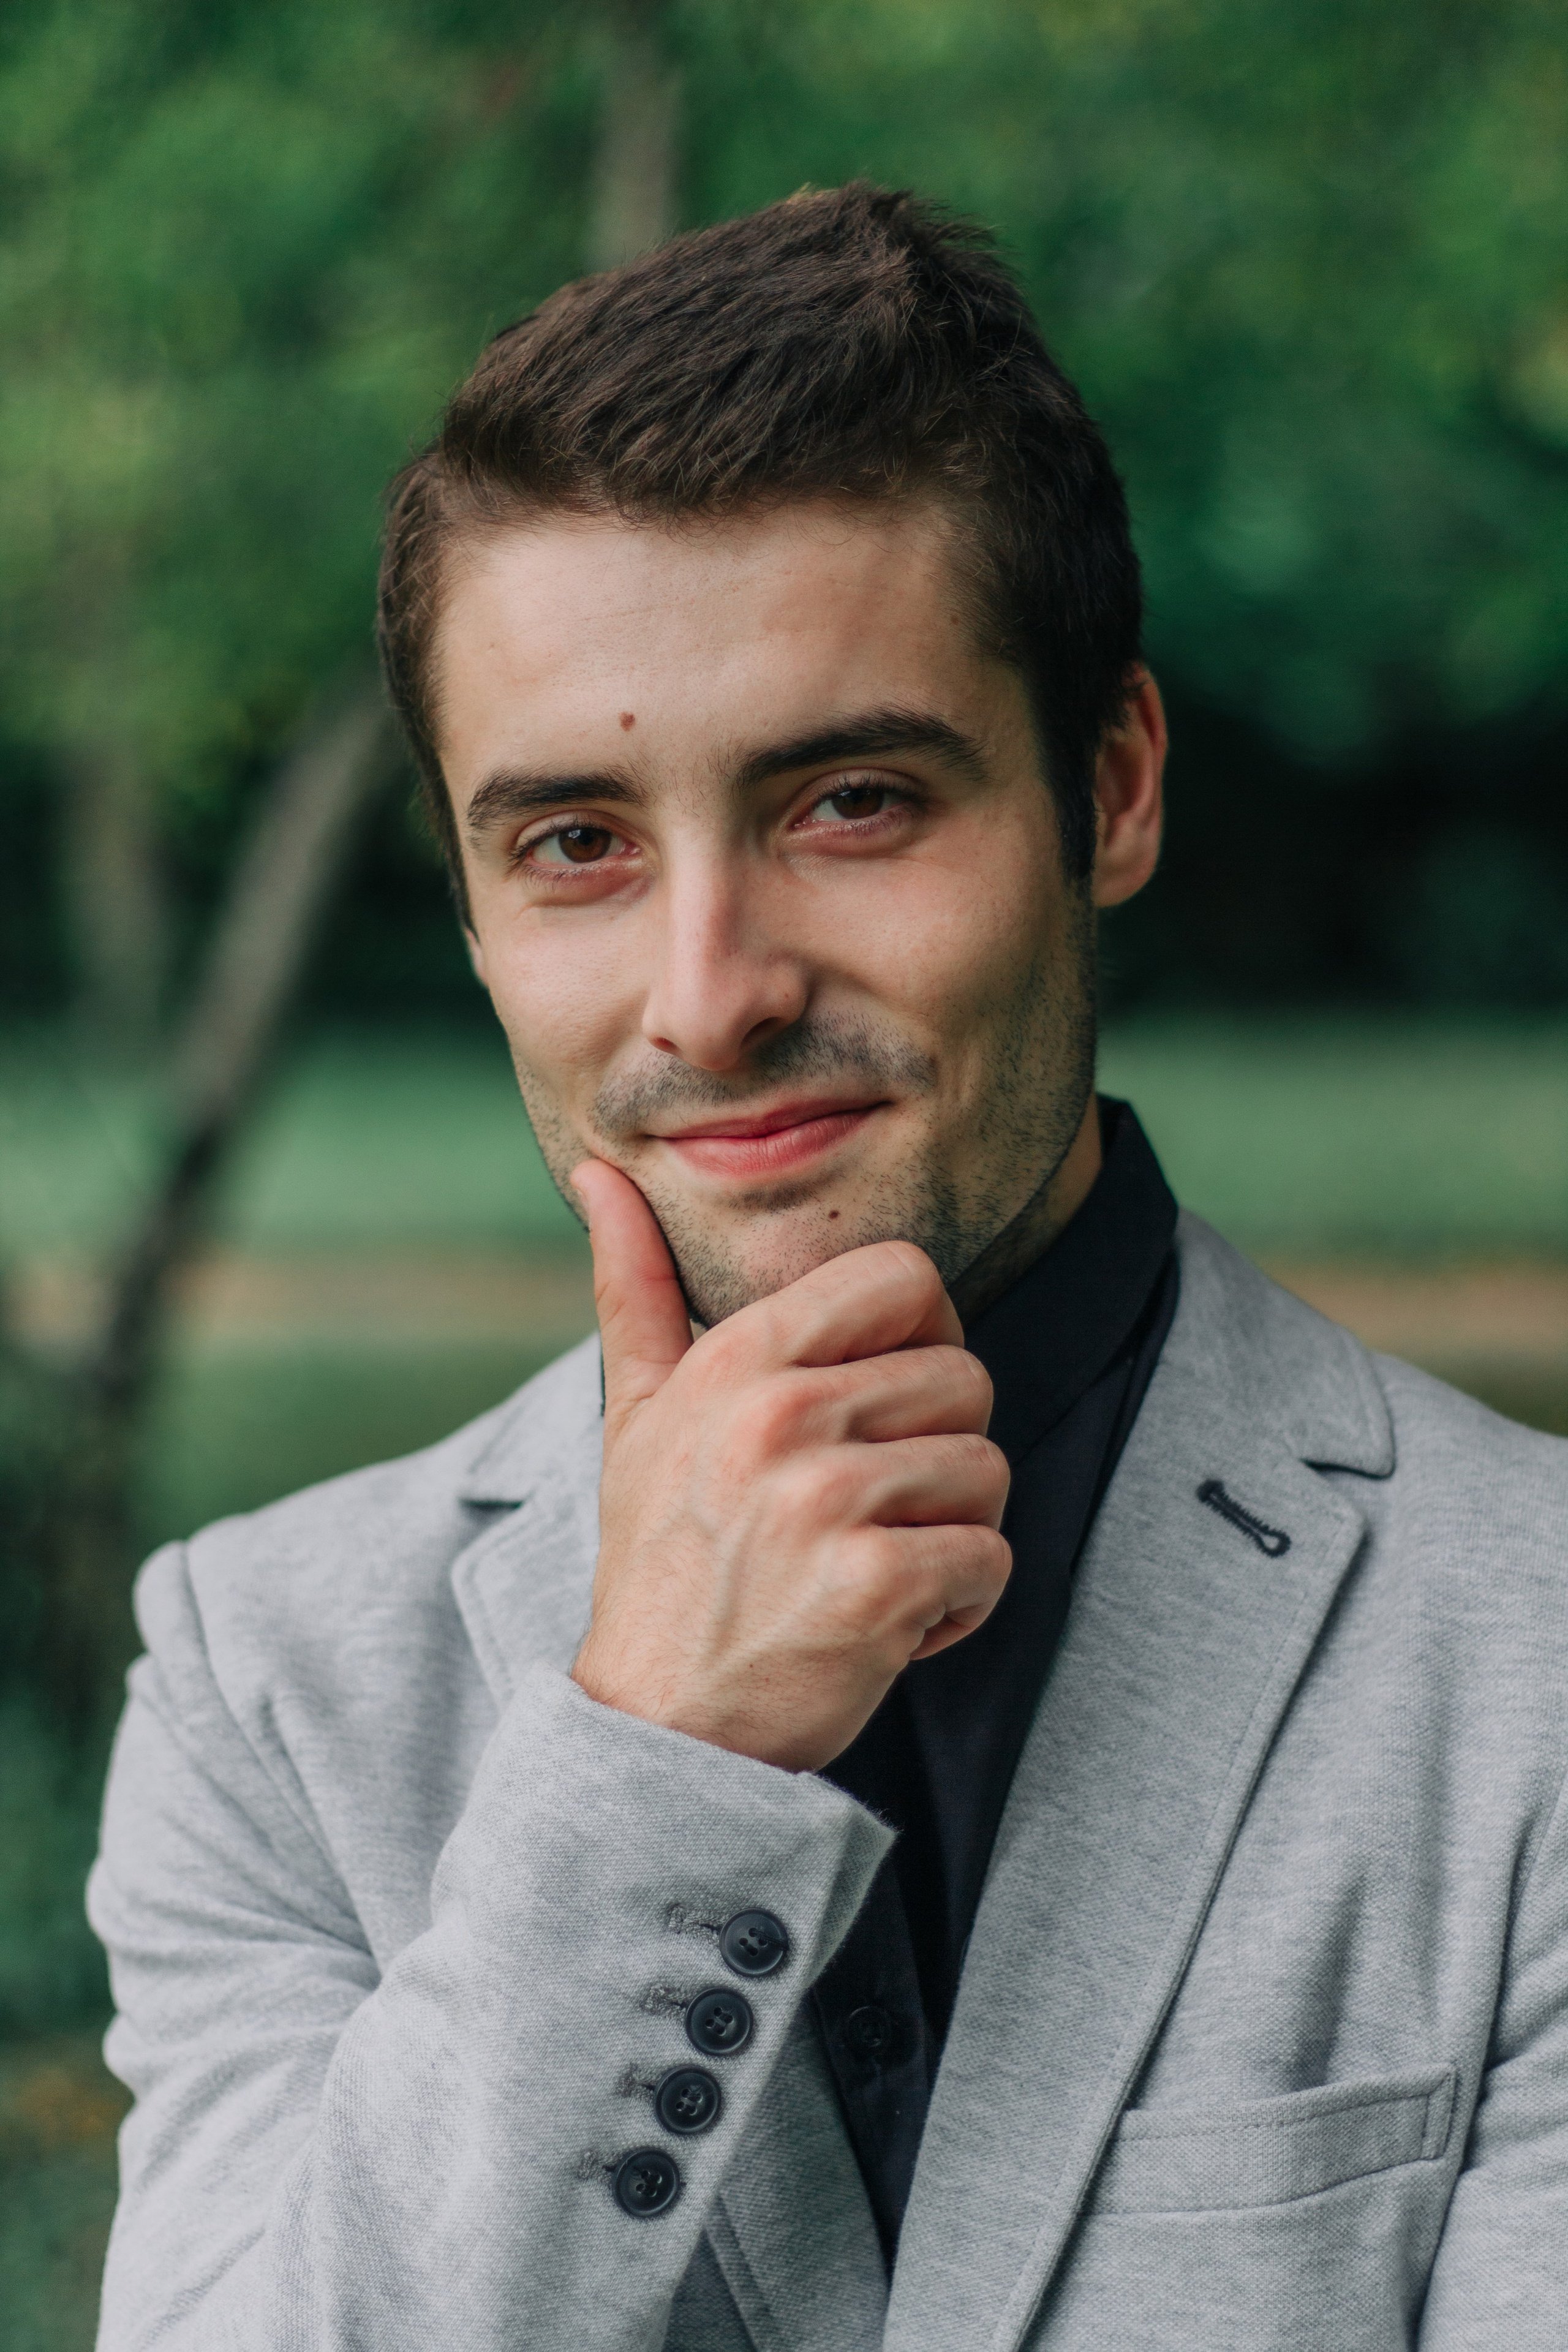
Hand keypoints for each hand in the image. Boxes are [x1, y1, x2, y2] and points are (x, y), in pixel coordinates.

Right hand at [570, 1160, 1011, 1770]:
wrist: (653, 1726)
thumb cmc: (661, 1560)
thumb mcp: (636, 1414)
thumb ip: (634, 1286)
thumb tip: (600, 1172)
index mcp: (740, 1358)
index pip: (906, 1276)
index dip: (922, 1338)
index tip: (883, 1407)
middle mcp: (780, 1414)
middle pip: (965, 1378)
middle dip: (938, 1454)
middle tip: (868, 1514)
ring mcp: (826, 1500)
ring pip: (988, 1471)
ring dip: (950, 1535)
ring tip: (870, 1569)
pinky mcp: (872, 1587)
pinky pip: (990, 1560)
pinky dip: (958, 1606)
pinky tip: (889, 1627)